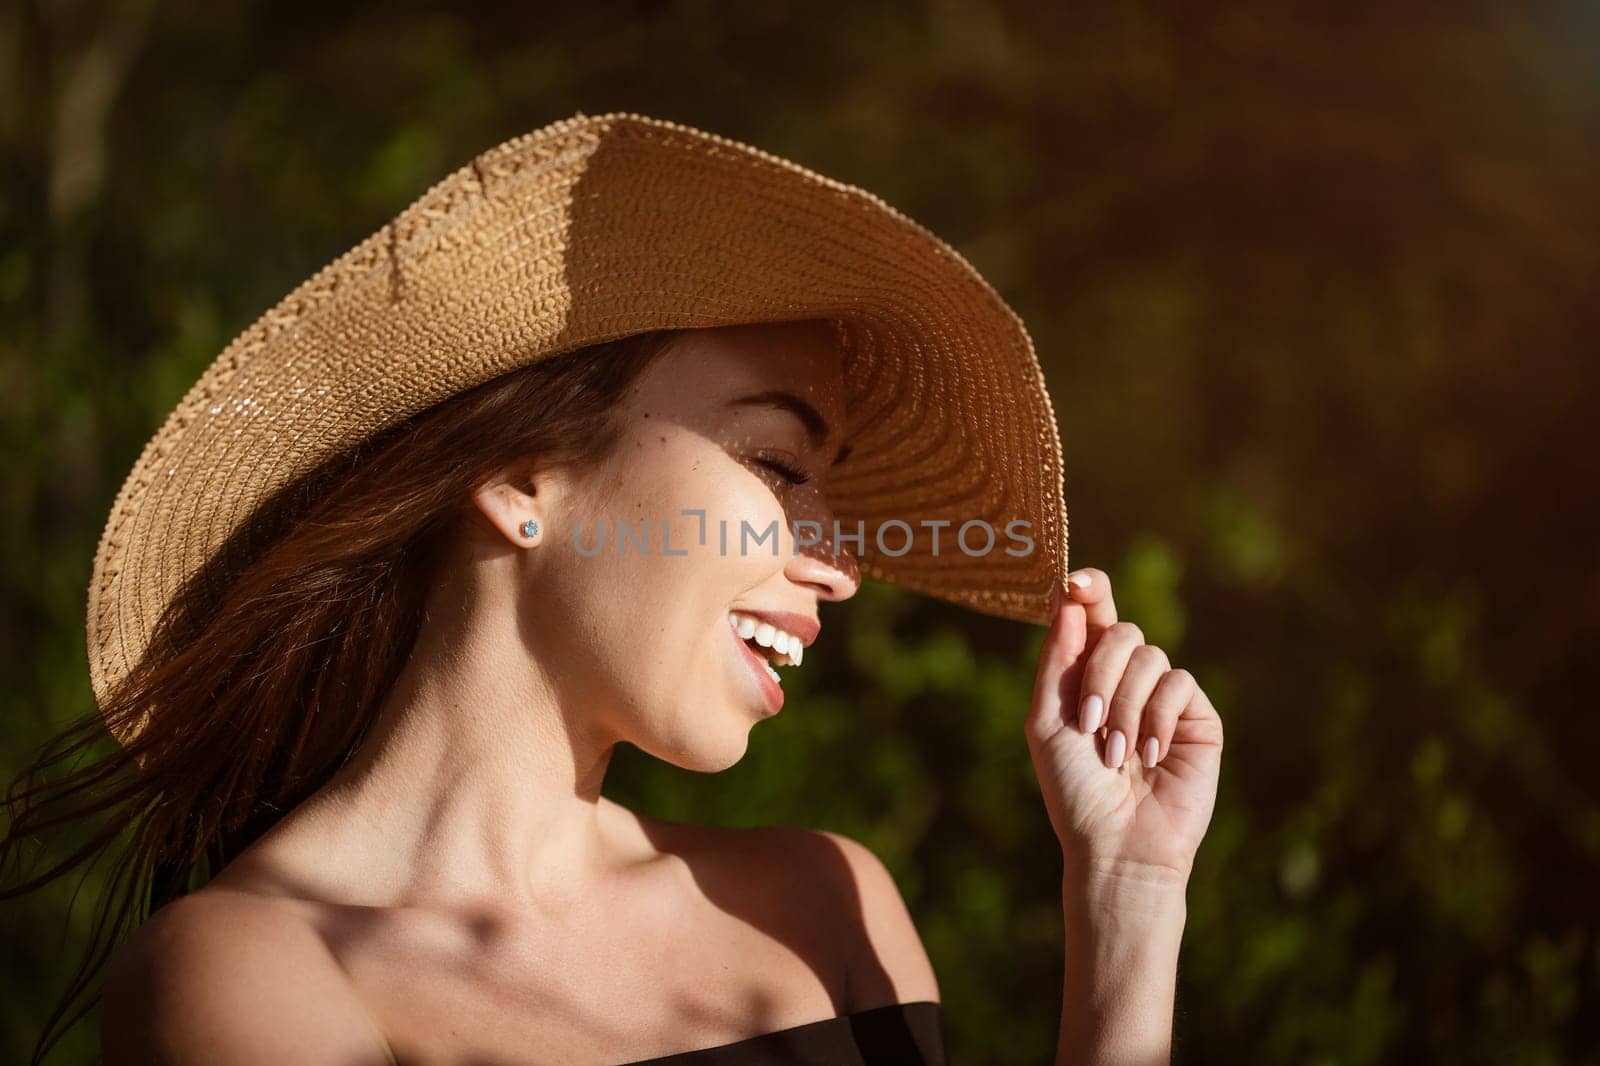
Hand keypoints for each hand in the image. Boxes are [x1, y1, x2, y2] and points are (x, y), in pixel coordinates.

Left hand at [1024, 569, 1223, 892]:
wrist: (1116, 842)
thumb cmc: (1074, 789)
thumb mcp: (1048, 720)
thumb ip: (1057, 659)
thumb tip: (1069, 597)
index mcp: (1087, 674)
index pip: (1093, 615)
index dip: (1089, 589)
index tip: (1077, 581)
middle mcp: (1126, 679)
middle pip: (1120, 630)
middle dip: (1100, 674)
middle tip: (1089, 724)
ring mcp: (1164, 696)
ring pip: (1150, 656)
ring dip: (1125, 707)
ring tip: (1118, 756)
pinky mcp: (1196, 716)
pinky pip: (1179, 683)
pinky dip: (1157, 717)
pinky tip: (1150, 756)